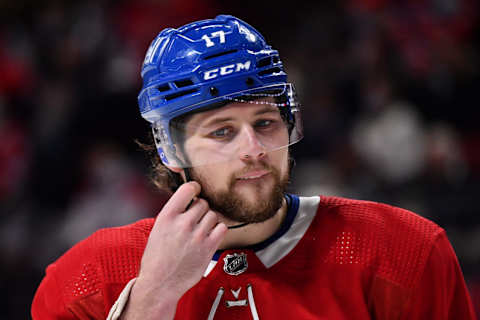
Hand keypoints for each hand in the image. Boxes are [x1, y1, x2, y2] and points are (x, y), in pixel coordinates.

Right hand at [121, 181, 227, 318]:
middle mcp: (183, 223)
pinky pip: (222, 228)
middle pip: (203, 203)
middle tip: (194, 220)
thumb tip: (188, 201)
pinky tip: (209, 237)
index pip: (188, 189)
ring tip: (200, 231)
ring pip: (213, 215)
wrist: (160, 283)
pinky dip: (218, 230)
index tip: (195, 192)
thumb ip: (174, 214)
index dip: (194, 188)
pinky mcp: (209, 247)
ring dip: (209, 221)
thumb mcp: (158, 229)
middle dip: (200, 210)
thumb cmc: (157, 259)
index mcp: (167, 216)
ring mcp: (198, 235)